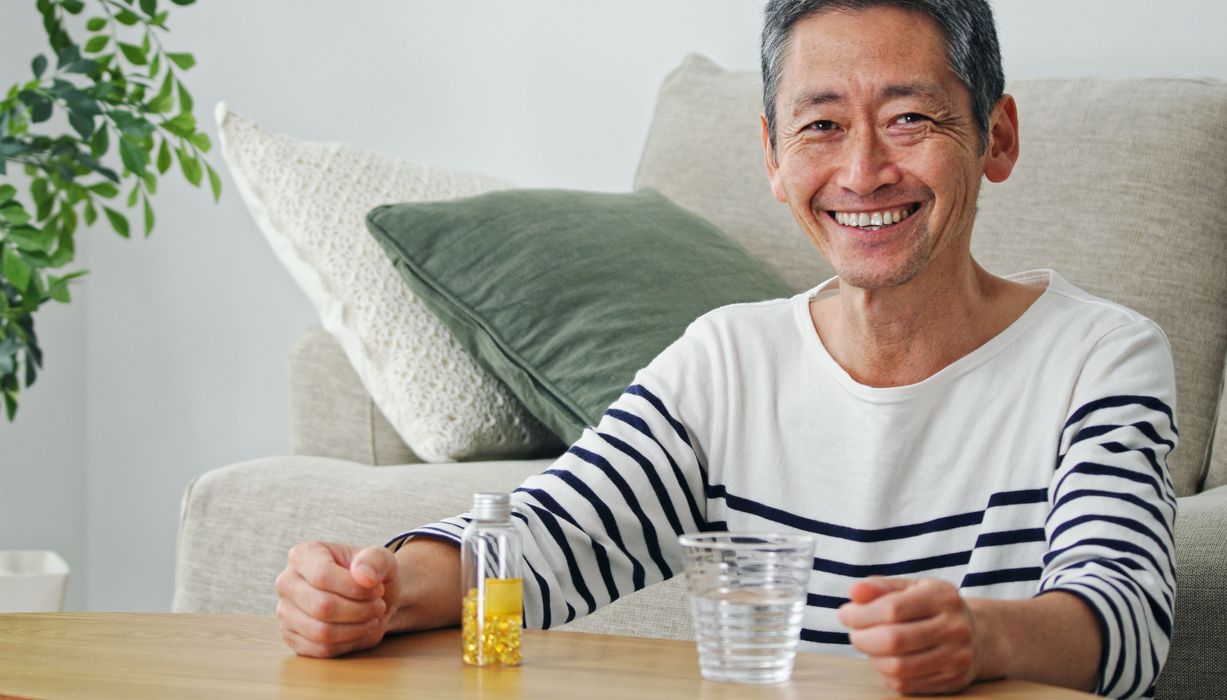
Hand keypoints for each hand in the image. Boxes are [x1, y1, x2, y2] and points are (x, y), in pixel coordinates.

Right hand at [275, 540, 400, 657]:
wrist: (370, 598)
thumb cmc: (372, 575)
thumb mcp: (382, 559)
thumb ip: (376, 560)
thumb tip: (363, 575)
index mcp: (303, 555)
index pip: (323, 576)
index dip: (356, 588)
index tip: (377, 589)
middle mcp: (287, 582)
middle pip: (323, 606)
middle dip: (360, 610)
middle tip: (378, 606)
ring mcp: (285, 612)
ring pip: (322, 632)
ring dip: (357, 629)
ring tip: (371, 617)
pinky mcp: (292, 638)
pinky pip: (321, 650)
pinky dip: (348, 644)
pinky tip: (360, 630)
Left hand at [837, 577, 992, 694]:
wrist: (978, 635)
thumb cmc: (933, 607)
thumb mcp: (911, 587)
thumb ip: (881, 587)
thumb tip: (854, 591)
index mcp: (942, 597)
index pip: (892, 609)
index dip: (861, 614)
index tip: (845, 614)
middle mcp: (954, 627)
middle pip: (894, 640)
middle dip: (862, 637)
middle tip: (854, 632)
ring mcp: (956, 657)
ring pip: (898, 667)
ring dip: (872, 657)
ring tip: (868, 645)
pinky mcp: (953, 681)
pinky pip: (906, 684)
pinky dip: (885, 673)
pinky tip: (885, 659)